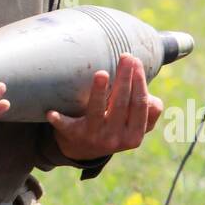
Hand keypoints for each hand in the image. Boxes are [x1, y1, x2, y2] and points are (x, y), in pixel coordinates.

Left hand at [45, 53, 163, 160]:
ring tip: (101, 73)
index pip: (139, 105)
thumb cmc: (115, 126)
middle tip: (125, 56)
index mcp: (134, 136)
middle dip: (124, 78)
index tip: (136, 62)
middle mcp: (115, 139)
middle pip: (121, 104)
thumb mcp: (134, 125)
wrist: (84, 149)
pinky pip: (66, 126)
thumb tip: (152, 100)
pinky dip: (59, 120)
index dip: (139, 83)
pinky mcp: (73, 135)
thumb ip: (149, 112)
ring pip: (96, 111)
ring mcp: (93, 137)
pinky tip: (51, 112)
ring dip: (98, 93)